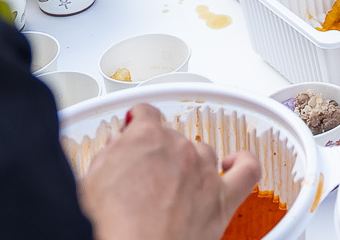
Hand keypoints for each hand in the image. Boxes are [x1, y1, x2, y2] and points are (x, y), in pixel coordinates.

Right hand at [75, 102, 260, 239]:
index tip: (134, 132)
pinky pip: (247, 170)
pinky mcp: (223, 198)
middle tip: (147, 176)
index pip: (145, 114)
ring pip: (204, 152)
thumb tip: (116, 146)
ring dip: (192, 162)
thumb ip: (109, 155)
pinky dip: (242, 163)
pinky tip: (232, 165)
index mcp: (147, 136)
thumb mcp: (92, 180)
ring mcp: (204, 171)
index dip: (138, 124)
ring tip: (177, 183)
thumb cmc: (113, 224)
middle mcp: (180, 148)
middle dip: (160, 153)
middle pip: (174, 137)